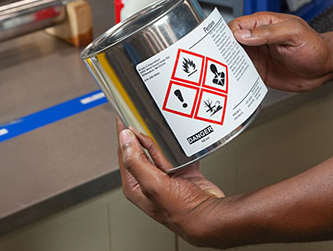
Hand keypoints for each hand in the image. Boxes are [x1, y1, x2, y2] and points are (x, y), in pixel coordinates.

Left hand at [116, 118, 224, 243]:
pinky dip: (180, 147)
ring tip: (163, 133)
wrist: (209, 214)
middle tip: (145, 120)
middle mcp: (149, 180)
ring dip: (162, 141)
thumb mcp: (152, 184)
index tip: (123, 117)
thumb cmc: (180, 210)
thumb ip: (135, 160)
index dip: (123, 134)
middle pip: (141, 149)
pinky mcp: (182, 172)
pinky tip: (181, 143)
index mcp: (135, 184)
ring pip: (160, 149)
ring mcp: (166, 176)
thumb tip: (124, 138)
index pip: (124, 153)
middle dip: (144, 135)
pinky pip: (178, 153)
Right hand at [229, 12, 332, 90]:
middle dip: (222, 51)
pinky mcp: (260, 72)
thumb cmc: (314, 46)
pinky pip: (243, 75)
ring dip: (228, 66)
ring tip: (221, 74)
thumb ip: (268, 32)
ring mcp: (258, 56)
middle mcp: (257, 40)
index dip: (227, 34)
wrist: (325, 67)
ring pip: (234, 60)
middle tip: (217, 60)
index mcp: (263, 24)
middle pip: (231, 43)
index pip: (237, 25)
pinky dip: (237, 79)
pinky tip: (234, 82)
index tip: (221, 43)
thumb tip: (243, 34)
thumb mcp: (293, 33)